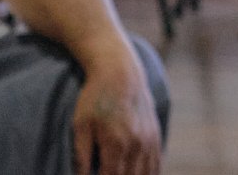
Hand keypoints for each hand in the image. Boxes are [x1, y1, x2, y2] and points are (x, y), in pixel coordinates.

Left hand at [72, 47, 162, 174]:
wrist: (120, 71)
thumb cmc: (96, 97)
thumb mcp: (81, 125)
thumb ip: (81, 156)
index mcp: (117, 144)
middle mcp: (138, 144)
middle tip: (108, 174)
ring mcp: (150, 139)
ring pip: (147, 174)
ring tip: (122, 174)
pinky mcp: (155, 133)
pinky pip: (156, 162)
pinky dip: (150, 173)